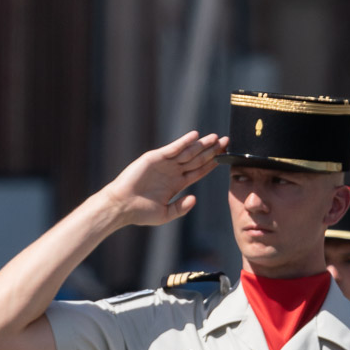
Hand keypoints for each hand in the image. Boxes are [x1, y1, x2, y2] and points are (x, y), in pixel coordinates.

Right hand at [100, 131, 229, 227]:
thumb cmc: (141, 212)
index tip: (225, 158)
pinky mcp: (154, 158)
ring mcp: (164, 164)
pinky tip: (196, 136)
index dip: (212, 164)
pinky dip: (184, 142)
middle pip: (197, 159)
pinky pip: (172, 148)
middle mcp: (173, 171)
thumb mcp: (166, 214)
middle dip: (212, 151)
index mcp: (177, 183)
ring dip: (202, 144)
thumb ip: (181, 207)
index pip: (199, 171)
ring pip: (187, 152)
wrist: (122, 206)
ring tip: (216, 137)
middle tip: (227, 142)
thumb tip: (194, 199)